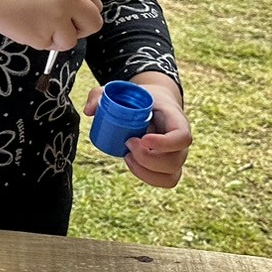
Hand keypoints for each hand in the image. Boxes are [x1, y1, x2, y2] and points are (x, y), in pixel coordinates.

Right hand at [0, 0, 101, 50]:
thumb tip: (76, 13)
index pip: (95, 4)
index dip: (83, 13)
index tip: (72, 16)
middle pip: (94, 23)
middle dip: (80, 29)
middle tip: (62, 28)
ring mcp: (58, 19)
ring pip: (71, 40)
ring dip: (56, 38)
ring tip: (33, 23)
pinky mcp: (42, 36)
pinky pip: (48, 46)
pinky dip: (37, 41)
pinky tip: (22, 25)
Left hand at [83, 73, 190, 187]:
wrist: (155, 104)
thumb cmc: (140, 98)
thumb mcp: (124, 90)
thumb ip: (102, 95)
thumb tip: (89, 111)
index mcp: (177, 120)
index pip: (183, 137)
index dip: (164, 143)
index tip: (142, 138)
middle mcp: (181, 142)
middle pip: (174, 161)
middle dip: (147, 158)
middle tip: (128, 143)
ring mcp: (176, 157)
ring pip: (170, 176)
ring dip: (145, 170)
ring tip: (128, 155)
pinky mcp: (168, 167)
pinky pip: (164, 181)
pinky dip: (146, 176)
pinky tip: (131, 162)